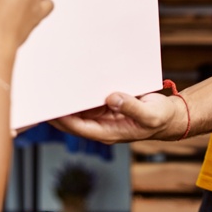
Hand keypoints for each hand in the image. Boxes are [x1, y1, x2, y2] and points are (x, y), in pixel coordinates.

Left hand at [50, 88, 181, 143]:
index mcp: (108, 132)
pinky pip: (88, 99)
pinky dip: (81, 91)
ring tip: (52, 82)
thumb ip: (131, 107)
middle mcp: (101, 125)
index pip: (78, 127)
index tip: (49, 108)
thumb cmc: (160, 118)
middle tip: (43, 92)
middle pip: (72, 119)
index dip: (62, 119)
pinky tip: (73, 78)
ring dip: (68, 98)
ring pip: (78, 108)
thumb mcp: (150, 115)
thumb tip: (112, 98)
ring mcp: (102, 116)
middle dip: (58, 108)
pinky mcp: (106, 105)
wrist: (169, 116)